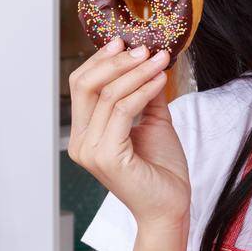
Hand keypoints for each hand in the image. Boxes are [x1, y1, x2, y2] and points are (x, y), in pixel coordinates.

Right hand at [67, 36, 190, 229]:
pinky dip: (143, 90)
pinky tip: (160, 80)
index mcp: (85, 135)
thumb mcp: (152, 122)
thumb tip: (148, 59)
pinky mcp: (108, 157)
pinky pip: (123, 110)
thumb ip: (145, 94)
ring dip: (137, 72)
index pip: (81, 86)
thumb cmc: (161, 171)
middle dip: (116, 61)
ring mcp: (91, 151)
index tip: (125, 42)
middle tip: (144, 48)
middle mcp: (81, 143)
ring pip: (108, 95)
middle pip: (85, 85)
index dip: (101, 60)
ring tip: (160, 60)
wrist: (170, 207)